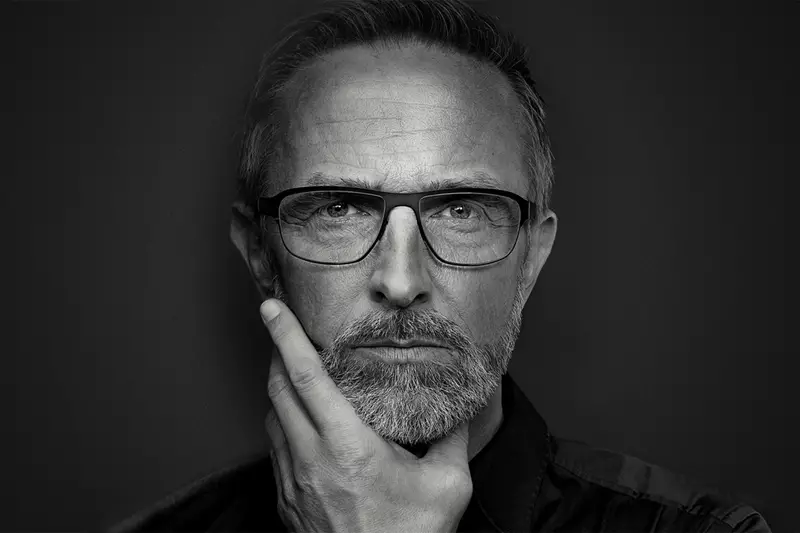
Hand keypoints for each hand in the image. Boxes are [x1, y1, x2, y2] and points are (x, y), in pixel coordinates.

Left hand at [260, 298, 472, 532]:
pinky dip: (282, 425)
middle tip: (284, 330)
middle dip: (276, 353)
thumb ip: (453, 435)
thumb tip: (462, 400)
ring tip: (296, 375)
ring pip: (272, 420)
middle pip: (277, 391)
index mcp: (347, 446)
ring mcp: (293, 483)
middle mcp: (310, 459)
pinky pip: (275, 450)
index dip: (285, 336)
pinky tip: (303, 425)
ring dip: (279, 391)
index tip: (271, 309)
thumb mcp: (447, 484)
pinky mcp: (287, 503)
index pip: (305, 377)